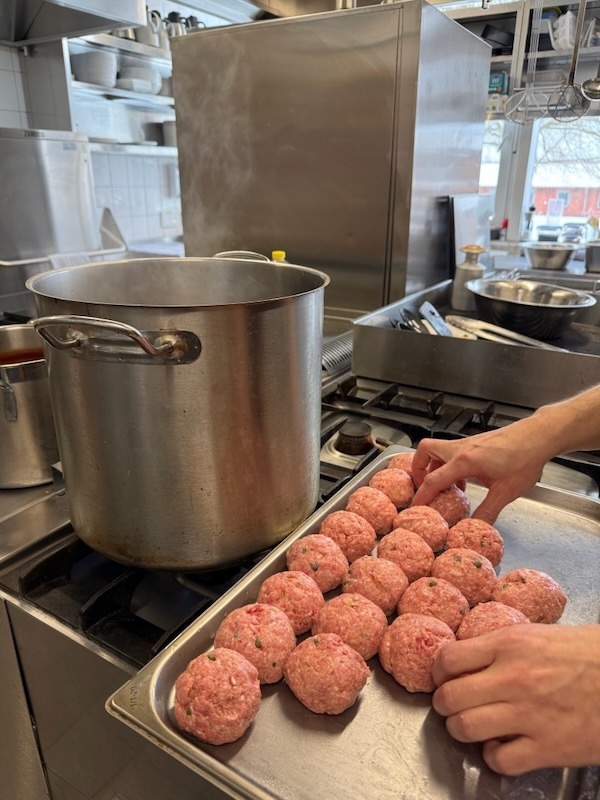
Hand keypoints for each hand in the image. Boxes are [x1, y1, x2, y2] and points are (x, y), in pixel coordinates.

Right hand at [411, 424, 548, 523]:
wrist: (539, 436)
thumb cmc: (525, 459)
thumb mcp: (506, 492)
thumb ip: (488, 512)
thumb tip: (475, 527)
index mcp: (464, 461)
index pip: (433, 479)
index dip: (421, 495)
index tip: (415, 507)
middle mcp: (461, 449)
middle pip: (424, 451)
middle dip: (418, 468)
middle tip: (422, 486)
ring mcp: (468, 444)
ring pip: (438, 450)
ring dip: (435, 467)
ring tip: (445, 487)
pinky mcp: (476, 443)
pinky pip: (452, 452)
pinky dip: (450, 465)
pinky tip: (464, 480)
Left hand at [432, 624, 599, 774]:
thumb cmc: (584, 652)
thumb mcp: (535, 635)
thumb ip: (498, 646)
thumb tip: (464, 658)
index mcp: (509, 645)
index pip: (448, 659)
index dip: (439, 671)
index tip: (444, 677)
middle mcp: (513, 678)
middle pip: (449, 697)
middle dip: (445, 703)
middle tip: (453, 703)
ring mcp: (529, 715)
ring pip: (465, 729)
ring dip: (462, 730)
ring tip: (472, 724)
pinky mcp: (548, 748)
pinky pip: (499, 761)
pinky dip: (493, 757)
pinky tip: (502, 745)